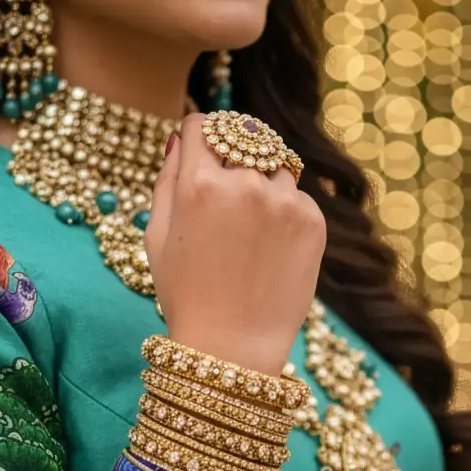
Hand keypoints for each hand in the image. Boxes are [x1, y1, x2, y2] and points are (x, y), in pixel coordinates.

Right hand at [145, 113, 325, 377]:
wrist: (233, 346)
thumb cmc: (186, 295)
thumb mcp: (157, 237)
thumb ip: (166, 179)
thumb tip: (180, 139)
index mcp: (199, 183)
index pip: (204, 124)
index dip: (200, 137)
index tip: (201, 154)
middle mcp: (245, 184)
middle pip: (243, 138)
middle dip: (233, 157)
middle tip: (225, 199)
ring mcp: (284, 201)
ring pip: (274, 165)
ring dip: (262, 182)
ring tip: (248, 232)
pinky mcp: (313, 221)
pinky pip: (297, 197)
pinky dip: (284, 212)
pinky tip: (268, 250)